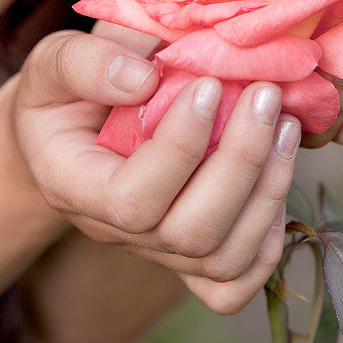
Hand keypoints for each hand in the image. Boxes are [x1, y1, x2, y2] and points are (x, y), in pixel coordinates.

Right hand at [12, 28, 299, 314]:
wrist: (70, 130)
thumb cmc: (65, 90)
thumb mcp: (57, 61)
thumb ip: (87, 63)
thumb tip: (144, 80)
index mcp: (74, 185)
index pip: (130, 198)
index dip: (180, 147)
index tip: (209, 85)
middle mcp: (115, 231)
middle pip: (189, 233)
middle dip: (241, 162)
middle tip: (265, 95)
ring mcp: (156, 249)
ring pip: (223, 258)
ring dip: (268, 190)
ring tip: (285, 124)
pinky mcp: (188, 253)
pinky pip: (234, 280)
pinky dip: (268, 238)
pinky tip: (278, 173)